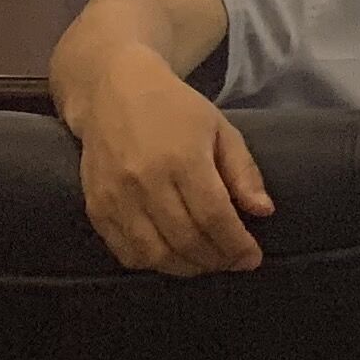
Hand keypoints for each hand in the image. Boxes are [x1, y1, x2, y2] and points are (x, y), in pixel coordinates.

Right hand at [73, 54, 272, 276]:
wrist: (113, 92)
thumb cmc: (175, 108)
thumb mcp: (220, 128)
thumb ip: (243, 171)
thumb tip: (263, 211)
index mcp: (183, 158)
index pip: (214, 216)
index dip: (236, 244)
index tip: (253, 258)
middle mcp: (146, 182)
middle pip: (186, 239)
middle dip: (216, 259)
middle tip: (234, 262)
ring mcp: (116, 198)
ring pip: (155, 253)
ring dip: (186, 267)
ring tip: (206, 263)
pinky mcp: (95, 208)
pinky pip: (125, 252)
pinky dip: (152, 263)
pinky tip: (172, 257)